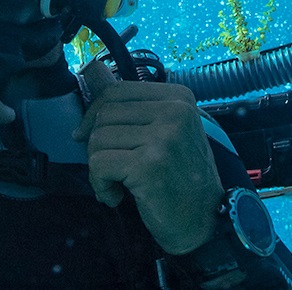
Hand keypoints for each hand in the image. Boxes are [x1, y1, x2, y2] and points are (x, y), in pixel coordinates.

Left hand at [73, 60, 223, 255]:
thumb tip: (89, 68)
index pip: (116, 90)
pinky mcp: (149, 165)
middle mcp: (175, 112)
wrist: (202, 222)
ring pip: (98, 139)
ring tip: (118, 184)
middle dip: (97, 145)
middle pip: (104, 115)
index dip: (95, 115)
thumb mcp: (162, 132)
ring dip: (99, 168)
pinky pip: (99, 164)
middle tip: (113, 169)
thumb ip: (130, 104)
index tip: (92, 138)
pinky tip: (116, 197)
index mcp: (179, 98)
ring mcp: (164, 137)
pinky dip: (100, 185)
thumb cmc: (179, 178)